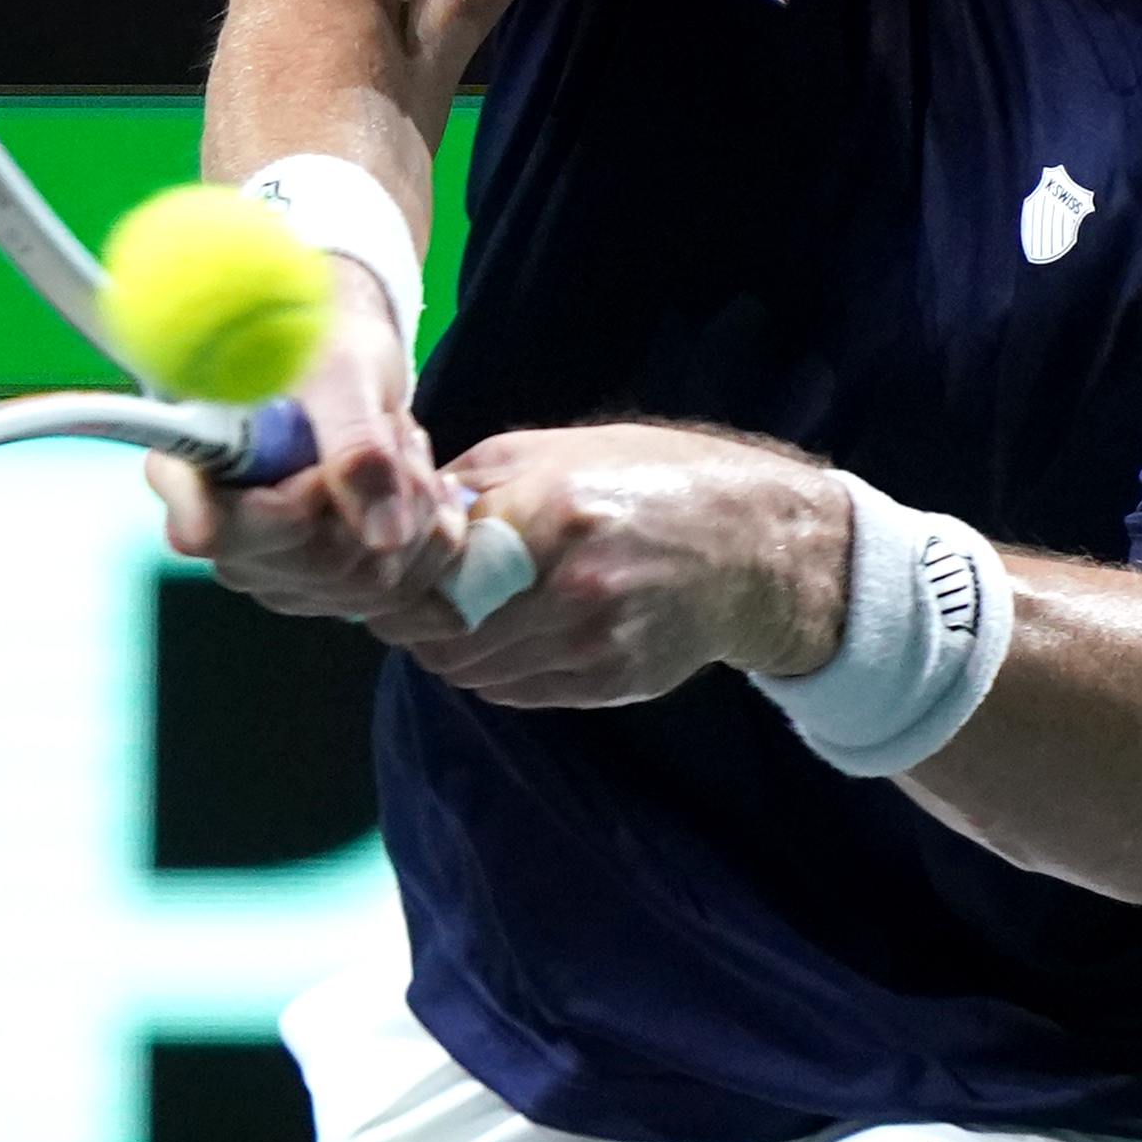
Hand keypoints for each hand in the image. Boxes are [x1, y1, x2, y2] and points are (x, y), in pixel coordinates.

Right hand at [145, 264, 459, 622]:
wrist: (341, 368)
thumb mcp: (340, 374)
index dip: (282, 510)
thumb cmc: (319, 351)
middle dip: (380, 490)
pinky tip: (417, 484)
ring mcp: (277, 574)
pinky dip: (432, 530)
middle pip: (320, 561)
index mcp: (189, 474)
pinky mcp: (331, 591)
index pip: (210, 532)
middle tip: (388, 427)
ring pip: (373, 579)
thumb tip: (385, 537)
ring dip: (416, 504)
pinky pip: (406, 589)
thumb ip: (355, 443)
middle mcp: (224, 539)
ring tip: (400, 446)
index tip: (320, 470)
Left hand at [383, 423, 851, 708]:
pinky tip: (514, 633)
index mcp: (549, 512)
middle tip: (420, 599)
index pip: (431, 576)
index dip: (397, 582)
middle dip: (416, 621)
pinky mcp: (609, 682)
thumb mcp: (551, 450)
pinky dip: (496, 669)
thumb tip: (393, 517)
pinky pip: (515, 692)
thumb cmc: (646, 479)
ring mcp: (593, 641)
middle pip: (443, 634)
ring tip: (472, 611)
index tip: (391, 572)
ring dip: (453, 649)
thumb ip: (470, 485)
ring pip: (472, 672)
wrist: (750, 544)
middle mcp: (570, 585)